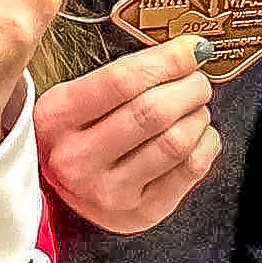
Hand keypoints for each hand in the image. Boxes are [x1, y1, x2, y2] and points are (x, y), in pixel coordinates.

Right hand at [34, 38, 220, 232]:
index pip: (121, 81)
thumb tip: (183, 53)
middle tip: (197, 80)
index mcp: (56, 117)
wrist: (56, 189)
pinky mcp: (139, 213)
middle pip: (152, 112)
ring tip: (195, 108)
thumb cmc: (74, 134)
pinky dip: (205, 144)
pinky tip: (199, 135)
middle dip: (189, 88)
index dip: (167, 60)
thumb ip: (121, 76)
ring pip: (175, 142)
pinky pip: (189, 171)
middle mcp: (77, 158)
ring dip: (198, 116)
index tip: (192, 49)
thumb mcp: (75, 99)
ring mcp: (108, 191)